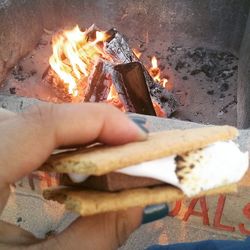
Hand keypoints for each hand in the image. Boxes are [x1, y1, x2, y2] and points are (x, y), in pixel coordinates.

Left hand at [0, 103, 146, 249]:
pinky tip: (74, 169)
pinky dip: (59, 149)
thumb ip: (96, 236)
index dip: (98, 121)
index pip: (41, 124)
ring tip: (109, 161)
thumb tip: (139, 202)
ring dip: (79, 141)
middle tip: (130, 149)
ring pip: (34, 129)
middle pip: (40, 122)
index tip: (138, 138)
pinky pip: (26, 141)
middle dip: (94, 131)